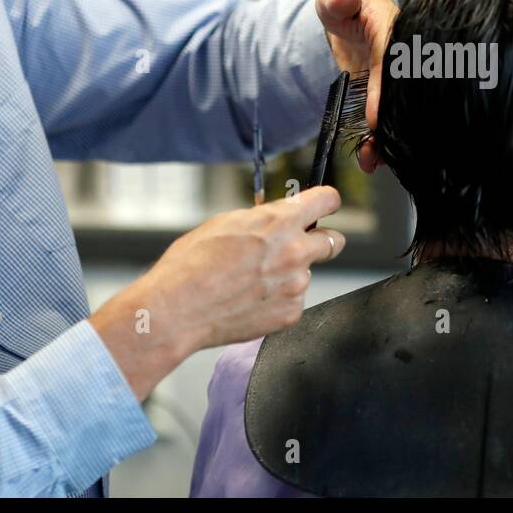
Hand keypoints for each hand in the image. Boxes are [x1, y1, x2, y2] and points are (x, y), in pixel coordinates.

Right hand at [90, 187, 344, 400]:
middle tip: (299, 245)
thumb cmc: (191, 265)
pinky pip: (293, 300)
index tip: (325, 205)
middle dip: (321, 240)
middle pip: (334, 240)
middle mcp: (295, 253)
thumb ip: (262, 219)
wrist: (177, 310)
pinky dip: (278, 299)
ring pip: (306, 273)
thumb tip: (277, 218)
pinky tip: (250, 300)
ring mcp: (295, 286)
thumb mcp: (225, 223)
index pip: (327, 200)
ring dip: (289, 274)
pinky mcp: (290, 313)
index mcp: (279, 222)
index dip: (326, 201)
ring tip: (252, 281)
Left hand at [316, 0, 397, 171]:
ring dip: (386, 136)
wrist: (347, 14)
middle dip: (390, 121)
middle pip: (402, 90)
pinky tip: (372, 157)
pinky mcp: (389, 93)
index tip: (376, 116)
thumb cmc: (343, 0)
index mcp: (394, 26)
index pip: (392, 56)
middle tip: (378, 146)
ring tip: (372, 159)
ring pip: (398, 109)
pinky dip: (380, 138)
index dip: (385, 86)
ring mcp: (396, 77)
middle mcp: (402, 55)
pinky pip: (389, 116)